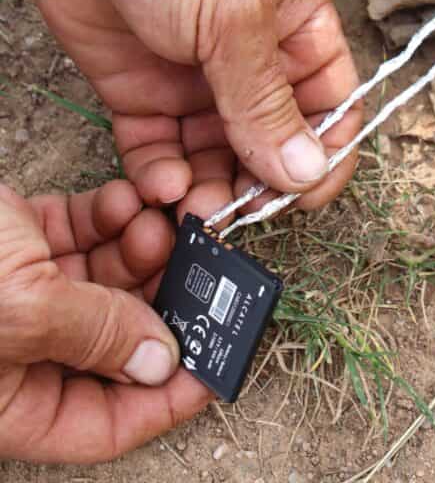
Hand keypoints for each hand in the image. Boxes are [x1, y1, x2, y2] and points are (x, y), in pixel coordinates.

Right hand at [0, 182, 210, 462]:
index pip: (106, 425)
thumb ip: (94, 335)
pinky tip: (125, 202)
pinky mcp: (22, 242)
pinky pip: (86, 237)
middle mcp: (20, 352)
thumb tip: (160, 362)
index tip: (220, 364)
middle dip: (164, 302)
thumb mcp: (15, 312)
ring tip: (162, 224)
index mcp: (9, 402)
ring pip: (111, 282)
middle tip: (203, 270)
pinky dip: (112, 219)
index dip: (167, 399)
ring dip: (145, 251)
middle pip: (119, 342)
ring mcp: (24, 293)